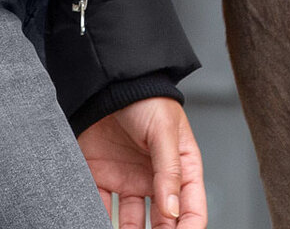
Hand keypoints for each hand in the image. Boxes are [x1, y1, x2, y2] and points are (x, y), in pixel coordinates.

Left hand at [77, 96, 205, 228]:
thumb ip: (169, 171)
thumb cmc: (144, 97)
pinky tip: (98, 222)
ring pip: (132, 220)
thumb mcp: (164, 131)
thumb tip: (172, 211)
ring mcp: (128, 178)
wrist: (107, 77)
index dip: (189, 228)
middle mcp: (155, 179)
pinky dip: (99, 217)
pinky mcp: (102, 174)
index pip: (191, 208)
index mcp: (180, 169)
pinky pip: (102, 203)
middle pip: (163, 222)